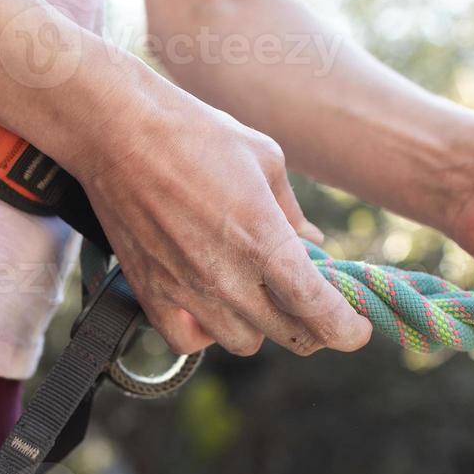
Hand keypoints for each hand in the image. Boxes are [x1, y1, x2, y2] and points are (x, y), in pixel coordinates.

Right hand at [74, 81, 371, 357]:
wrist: (118, 130)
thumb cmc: (196, 133)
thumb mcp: (265, 159)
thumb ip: (292, 210)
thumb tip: (313, 242)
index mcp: (264, 241)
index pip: (319, 312)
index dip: (346, 330)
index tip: (356, 329)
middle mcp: (227, 277)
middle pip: (289, 335)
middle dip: (313, 327)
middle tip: (314, 308)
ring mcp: (186, 291)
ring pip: (243, 342)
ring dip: (261, 327)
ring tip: (259, 298)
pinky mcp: (150, 294)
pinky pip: (189, 342)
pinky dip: (207, 333)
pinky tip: (212, 307)